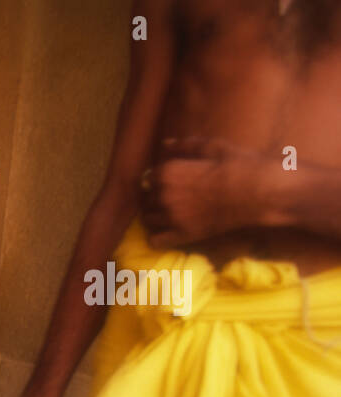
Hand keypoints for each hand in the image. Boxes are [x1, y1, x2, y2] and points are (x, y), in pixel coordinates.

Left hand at [140, 136, 268, 249]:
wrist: (260, 191)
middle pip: (147, 199)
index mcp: (167, 172)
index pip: (149, 177)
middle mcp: (164, 196)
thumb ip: (184, 146)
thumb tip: (165, 145)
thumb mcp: (212, 147)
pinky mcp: (184, 235)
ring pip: (148, 219)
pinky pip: (156, 241)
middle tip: (174, 197)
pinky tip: (169, 230)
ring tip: (171, 212)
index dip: (159, 178)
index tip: (171, 179)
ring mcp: (172, 218)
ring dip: (155, 215)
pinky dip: (158, 237)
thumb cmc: (239, 164)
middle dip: (156, 197)